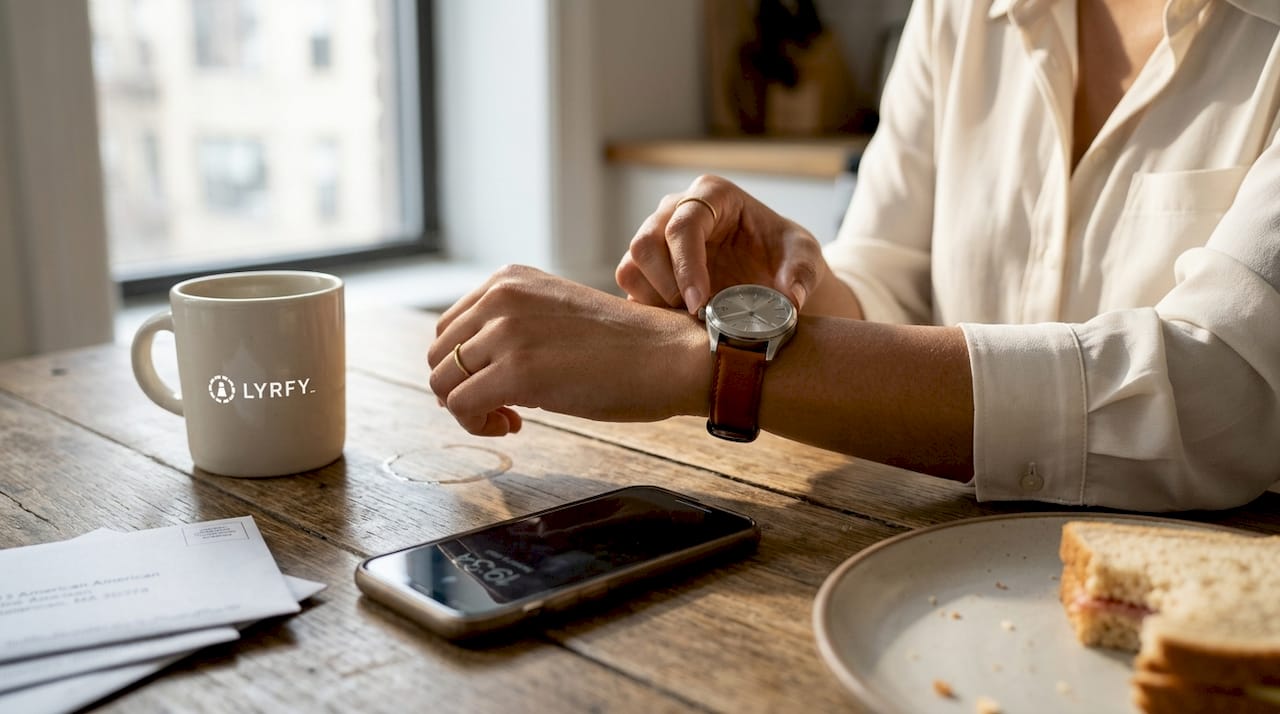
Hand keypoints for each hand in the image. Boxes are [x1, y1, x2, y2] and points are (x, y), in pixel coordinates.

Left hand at [427, 265, 711, 435]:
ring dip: (469, 410)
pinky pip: (460, 407)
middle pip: (439, 355)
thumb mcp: (557, 316)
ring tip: (509, 419)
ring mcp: (505, 333)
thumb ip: (514, 327)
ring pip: (442, 383)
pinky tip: (514, 426)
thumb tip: (469, 370)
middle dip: (462, 389)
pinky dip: (477, 425)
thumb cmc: (626, 346)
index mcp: (509, 280)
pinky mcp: (515, 372)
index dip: (465, 366)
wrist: (670, 356)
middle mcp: (500, 297)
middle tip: (501, 409)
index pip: (450, 327)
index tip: (499, 387)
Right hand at [616, 174, 827, 313]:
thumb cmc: (783, 253)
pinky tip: (678, 321)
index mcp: (712, 194)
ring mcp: (657, 236)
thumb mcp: (804, 256)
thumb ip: (802, 273)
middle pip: (644, 242)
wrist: (772, 269)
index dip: (685, 266)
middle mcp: (675, 209)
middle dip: (666, 285)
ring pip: (631, 266)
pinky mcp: (648, 266)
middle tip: (696, 314)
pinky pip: (632, 286)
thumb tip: (792, 299)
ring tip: (689, 318)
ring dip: (655, 299)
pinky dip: (649, 309)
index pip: (682, 225)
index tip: (700, 303)